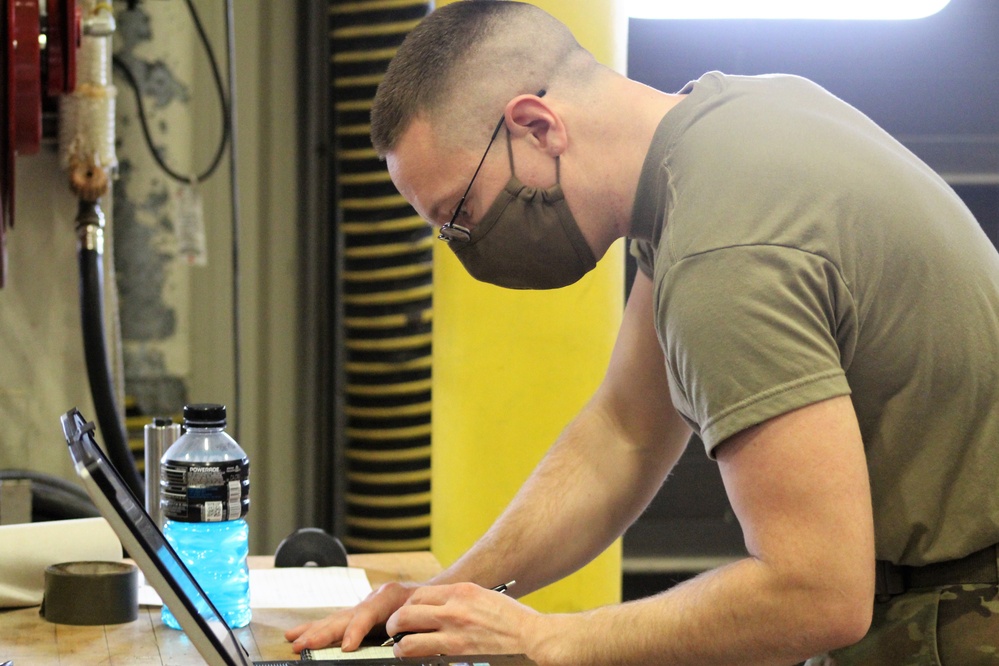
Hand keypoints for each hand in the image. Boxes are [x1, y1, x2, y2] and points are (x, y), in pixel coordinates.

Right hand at [285, 581, 419, 652]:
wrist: (432, 593)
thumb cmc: (430, 607)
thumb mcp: (426, 615)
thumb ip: (414, 630)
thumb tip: (403, 646)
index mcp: (390, 596)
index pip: (368, 613)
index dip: (356, 630)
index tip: (346, 647)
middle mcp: (371, 599)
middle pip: (344, 616)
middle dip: (322, 633)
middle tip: (303, 646)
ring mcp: (361, 606)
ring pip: (333, 619)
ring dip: (312, 632)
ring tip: (293, 642)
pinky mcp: (356, 615)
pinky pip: (333, 622)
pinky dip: (313, 629)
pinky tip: (295, 636)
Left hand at [387, 582, 541, 657]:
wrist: (528, 635)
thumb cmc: (508, 616)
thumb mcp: (481, 595)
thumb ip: (455, 598)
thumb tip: (433, 604)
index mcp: (460, 591)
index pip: (418, 595)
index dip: (406, 605)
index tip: (405, 612)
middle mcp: (453, 610)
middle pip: (406, 615)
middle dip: (394, 624)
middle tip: (394, 630)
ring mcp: (454, 634)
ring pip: (409, 641)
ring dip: (400, 646)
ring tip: (402, 647)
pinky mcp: (458, 654)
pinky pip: (427, 656)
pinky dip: (418, 657)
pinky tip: (420, 656)